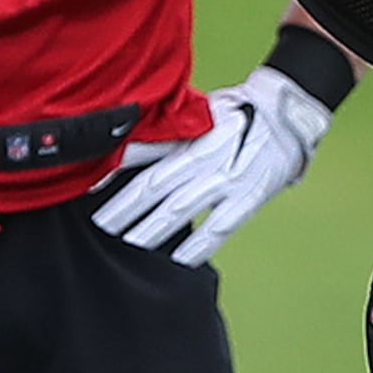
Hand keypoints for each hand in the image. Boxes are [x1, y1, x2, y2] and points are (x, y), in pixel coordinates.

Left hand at [91, 67, 331, 266]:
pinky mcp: (249, 197)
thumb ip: (167, 131)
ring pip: (181, 209)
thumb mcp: (199, 113)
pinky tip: (178, 260)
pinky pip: (219, 227)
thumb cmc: (236, 113)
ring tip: (128, 244)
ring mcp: (226, 177)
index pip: (143, 153)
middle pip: (154, 186)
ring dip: (151, 230)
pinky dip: (198, 245)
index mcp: (189, 132)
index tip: (86, 187)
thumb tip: (122, 144)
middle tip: (99, 226)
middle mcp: (204, 155)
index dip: (113, 170)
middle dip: (123, 209)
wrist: (286, 113)